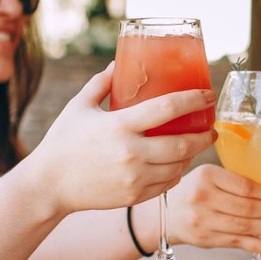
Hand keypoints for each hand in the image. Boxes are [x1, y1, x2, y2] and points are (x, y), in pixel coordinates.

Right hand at [25, 63, 216, 212]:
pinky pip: (167, 184)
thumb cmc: (62, 142)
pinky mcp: (134, 196)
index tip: (208, 95)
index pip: (169, 108)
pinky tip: (178, 164)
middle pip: (183, 143)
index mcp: (120, 126)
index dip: (195, 99)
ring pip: (179, 166)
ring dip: (193, 154)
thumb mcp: (79, 106)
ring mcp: (135, 178)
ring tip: (197, 144)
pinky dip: (177, 172)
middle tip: (212, 127)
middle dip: (205, 135)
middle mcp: (131, 153)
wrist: (48, 185)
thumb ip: (101, 83)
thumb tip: (118, 63)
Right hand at [165, 164, 260, 252]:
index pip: (246, 186)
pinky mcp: (207, 240)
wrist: (165, 214)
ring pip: (246, 227)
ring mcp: (204, 221)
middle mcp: (204, 198)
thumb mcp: (209, 176)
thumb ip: (235, 182)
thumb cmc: (193, 192)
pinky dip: (260, 245)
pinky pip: (239, 243)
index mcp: (207, 176)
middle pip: (248, 208)